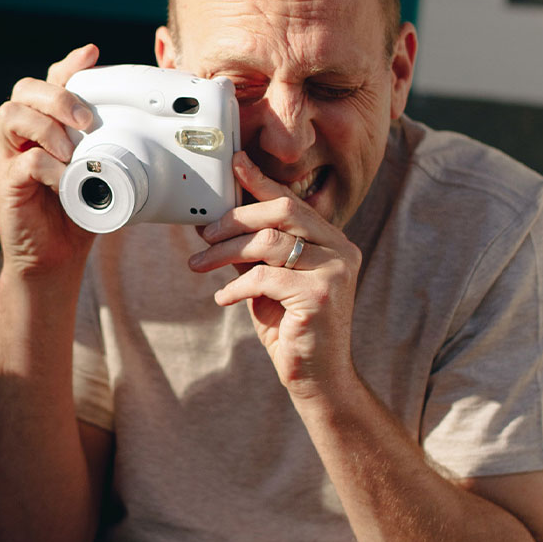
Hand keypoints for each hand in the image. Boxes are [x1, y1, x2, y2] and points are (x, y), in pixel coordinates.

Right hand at [0, 43, 100, 276]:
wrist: (54, 260)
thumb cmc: (77, 214)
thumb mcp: (100, 174)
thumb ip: (108, 148)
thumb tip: (143, 131)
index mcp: (47, 127)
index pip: (52, 82)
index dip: (69, 64)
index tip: (91, 53)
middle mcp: (25, 136)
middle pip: (25, 90)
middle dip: (58, 95)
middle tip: (85, 120)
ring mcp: (12, 158)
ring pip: (11, 114)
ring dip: (45, 125)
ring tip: (70, 150)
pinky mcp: (8, 184)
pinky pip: (22, 161)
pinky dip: (46, 166)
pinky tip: (64, 180)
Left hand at [187, 151, 362, 396]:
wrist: (317, 378)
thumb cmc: (291, 328)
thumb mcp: (269, 283)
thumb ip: (254, 253)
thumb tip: (219, 224)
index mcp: (332, 241)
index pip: (293, 201)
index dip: (262, 181)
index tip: (234, 164)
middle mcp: (341, 249)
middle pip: (282, 211)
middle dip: (235, 219)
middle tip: (204, 235)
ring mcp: (335, 271)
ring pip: (270, 242)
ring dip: (226, 252)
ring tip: (201, 266)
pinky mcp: (320, 295)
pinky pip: (265, 277)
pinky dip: (237, 285)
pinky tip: (223, 298)